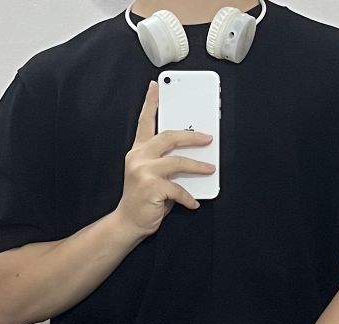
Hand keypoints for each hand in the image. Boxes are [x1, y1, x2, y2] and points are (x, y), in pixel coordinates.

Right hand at [114, 80, 216, 238]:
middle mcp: (139, 157)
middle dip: (191, 136)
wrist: (128, 222)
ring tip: (210, 168)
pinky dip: (189, 197)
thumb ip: (165, 162)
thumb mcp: (151, 175)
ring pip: (177, 162)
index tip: (156, 86)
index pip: (145, 122)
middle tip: (207, 137)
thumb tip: (191, 156)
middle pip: (168, 137)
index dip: (151, 103)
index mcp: (138, 151)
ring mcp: (144, 171)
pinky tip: (194, 203)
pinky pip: (178, 189)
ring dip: (197, 165)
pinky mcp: (151, 187)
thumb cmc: (143, 200)